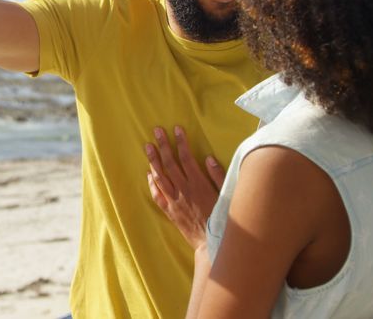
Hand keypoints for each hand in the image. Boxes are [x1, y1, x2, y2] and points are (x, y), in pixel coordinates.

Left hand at [145, 125, 225, 248]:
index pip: (186, 157)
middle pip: (170, 164)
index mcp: (198, 183)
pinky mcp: (170, 211)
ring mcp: (174, 201)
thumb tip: (208, 158)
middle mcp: (184, 190)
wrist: (211, 242)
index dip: (181, 142)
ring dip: (153, 160)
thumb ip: (217, 175)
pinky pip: (157, 195)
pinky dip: (152, 184)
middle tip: (156, 131)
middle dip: (163, 145)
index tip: (176, 129)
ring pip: (160, 177)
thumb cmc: (223, 218)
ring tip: (147, 147)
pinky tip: (149, 174)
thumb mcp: (225, 195)